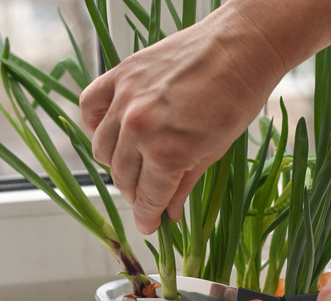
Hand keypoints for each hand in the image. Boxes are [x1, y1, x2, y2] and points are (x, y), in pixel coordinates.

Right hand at [79, 6, 285, 233]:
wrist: (241, 46)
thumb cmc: (238, 98)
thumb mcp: (215, 152)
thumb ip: (184, 185)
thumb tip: (168, 215)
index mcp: (167, 153)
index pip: (147, 198)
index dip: (148, 217)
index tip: (149, 224)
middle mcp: (139, 128)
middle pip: (123, 177)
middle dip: (136, 193)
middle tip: (149, 194)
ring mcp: (125, 100)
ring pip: (103, 149)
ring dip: (118, 163)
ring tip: (137, 162)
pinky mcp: (120, 74)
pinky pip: (90, 107)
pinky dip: (97, 124)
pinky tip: (115, 130)